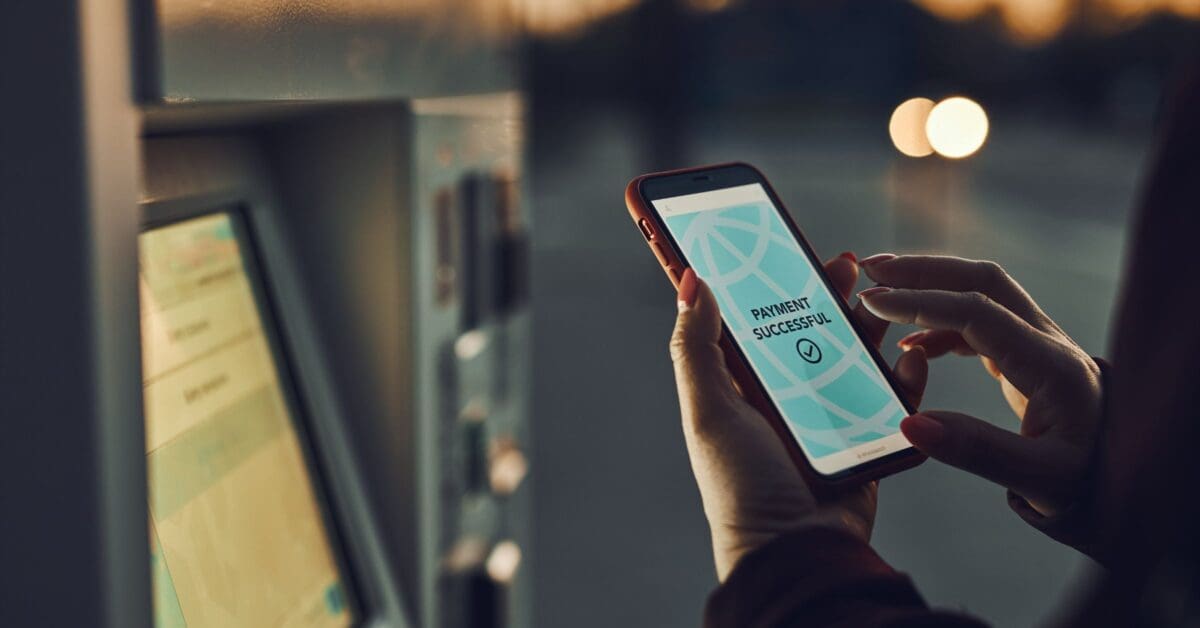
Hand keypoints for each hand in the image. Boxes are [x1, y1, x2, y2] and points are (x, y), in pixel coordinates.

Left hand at [671, 253, 927, 580]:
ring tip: (885, 298)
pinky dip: (904, 376)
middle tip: (847, 262)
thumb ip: (697, 346)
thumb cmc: (741, 484)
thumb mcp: (709, 409)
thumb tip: (690, 277)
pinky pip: (892, 398)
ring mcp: (828, 415)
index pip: (757, 318)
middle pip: (812, 328)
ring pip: (855, 356)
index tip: (784, 242)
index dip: (770, 280)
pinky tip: (909, 355)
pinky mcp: (867, 437)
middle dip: (829, 292)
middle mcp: (785, 395)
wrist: (794, 550)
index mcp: (744, 385)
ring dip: (871, 325)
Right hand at [858, 254, 1103, 517]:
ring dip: (930, 285)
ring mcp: (1039, 343)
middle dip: (923, 269)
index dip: (921, 302)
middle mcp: (1047, 341)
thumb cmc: (1084, 480)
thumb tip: (909, 425)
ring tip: (880, 294)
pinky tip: (911, 345)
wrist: (1126, 479)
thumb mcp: (1038, 479)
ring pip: (981, 292)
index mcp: (1050, 363)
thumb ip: (976, 451)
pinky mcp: (1028, 355)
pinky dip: (940, 321)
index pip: (978, 311)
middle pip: (982, 279)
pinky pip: (981, 320)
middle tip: (870, 269)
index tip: (874, 302)